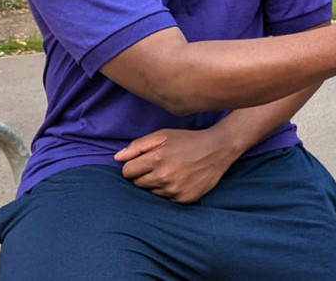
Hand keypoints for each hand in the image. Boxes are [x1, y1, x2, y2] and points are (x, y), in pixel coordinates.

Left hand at [114, 128, 234, 203]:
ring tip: (171, 172)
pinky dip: (169, 192)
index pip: (127, 172)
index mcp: (156, 159)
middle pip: (137, 184)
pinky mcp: (184, 199)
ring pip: (151, 193)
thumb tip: (117, 158)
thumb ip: (137, 146)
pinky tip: (179, 180)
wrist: (218, 149)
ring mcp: (174, 190)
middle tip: (159, 165)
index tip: (143, 161)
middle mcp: (164, 177)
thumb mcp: (162, 135)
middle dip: (143, 175)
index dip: (133, 166)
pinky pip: (165, 200)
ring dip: (156, 184)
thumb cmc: (187, 140)